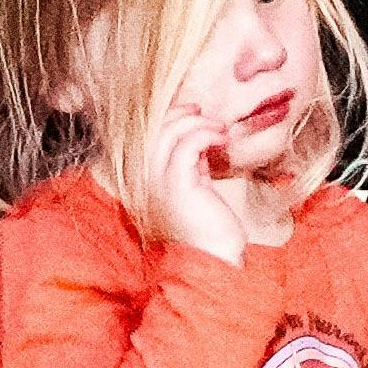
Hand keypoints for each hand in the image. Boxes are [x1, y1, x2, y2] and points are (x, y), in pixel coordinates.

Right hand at [144, 106, 254, 262]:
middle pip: (154, 129)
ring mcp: (158, 182)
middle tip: (204, 113)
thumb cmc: (208, 225)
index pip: (148, 135)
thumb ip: (191, 162)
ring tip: (219, 129)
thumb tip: (199, 138)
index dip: (169, 116)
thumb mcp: (194, 185)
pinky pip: (187, 145)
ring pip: (169, 132)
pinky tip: (222, 139)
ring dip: (197, 123)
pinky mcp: (177, 184)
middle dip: (180, 114)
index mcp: (146, 179)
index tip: (193, 112)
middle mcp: (145, 179)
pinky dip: (206, 134)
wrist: (213, 255)